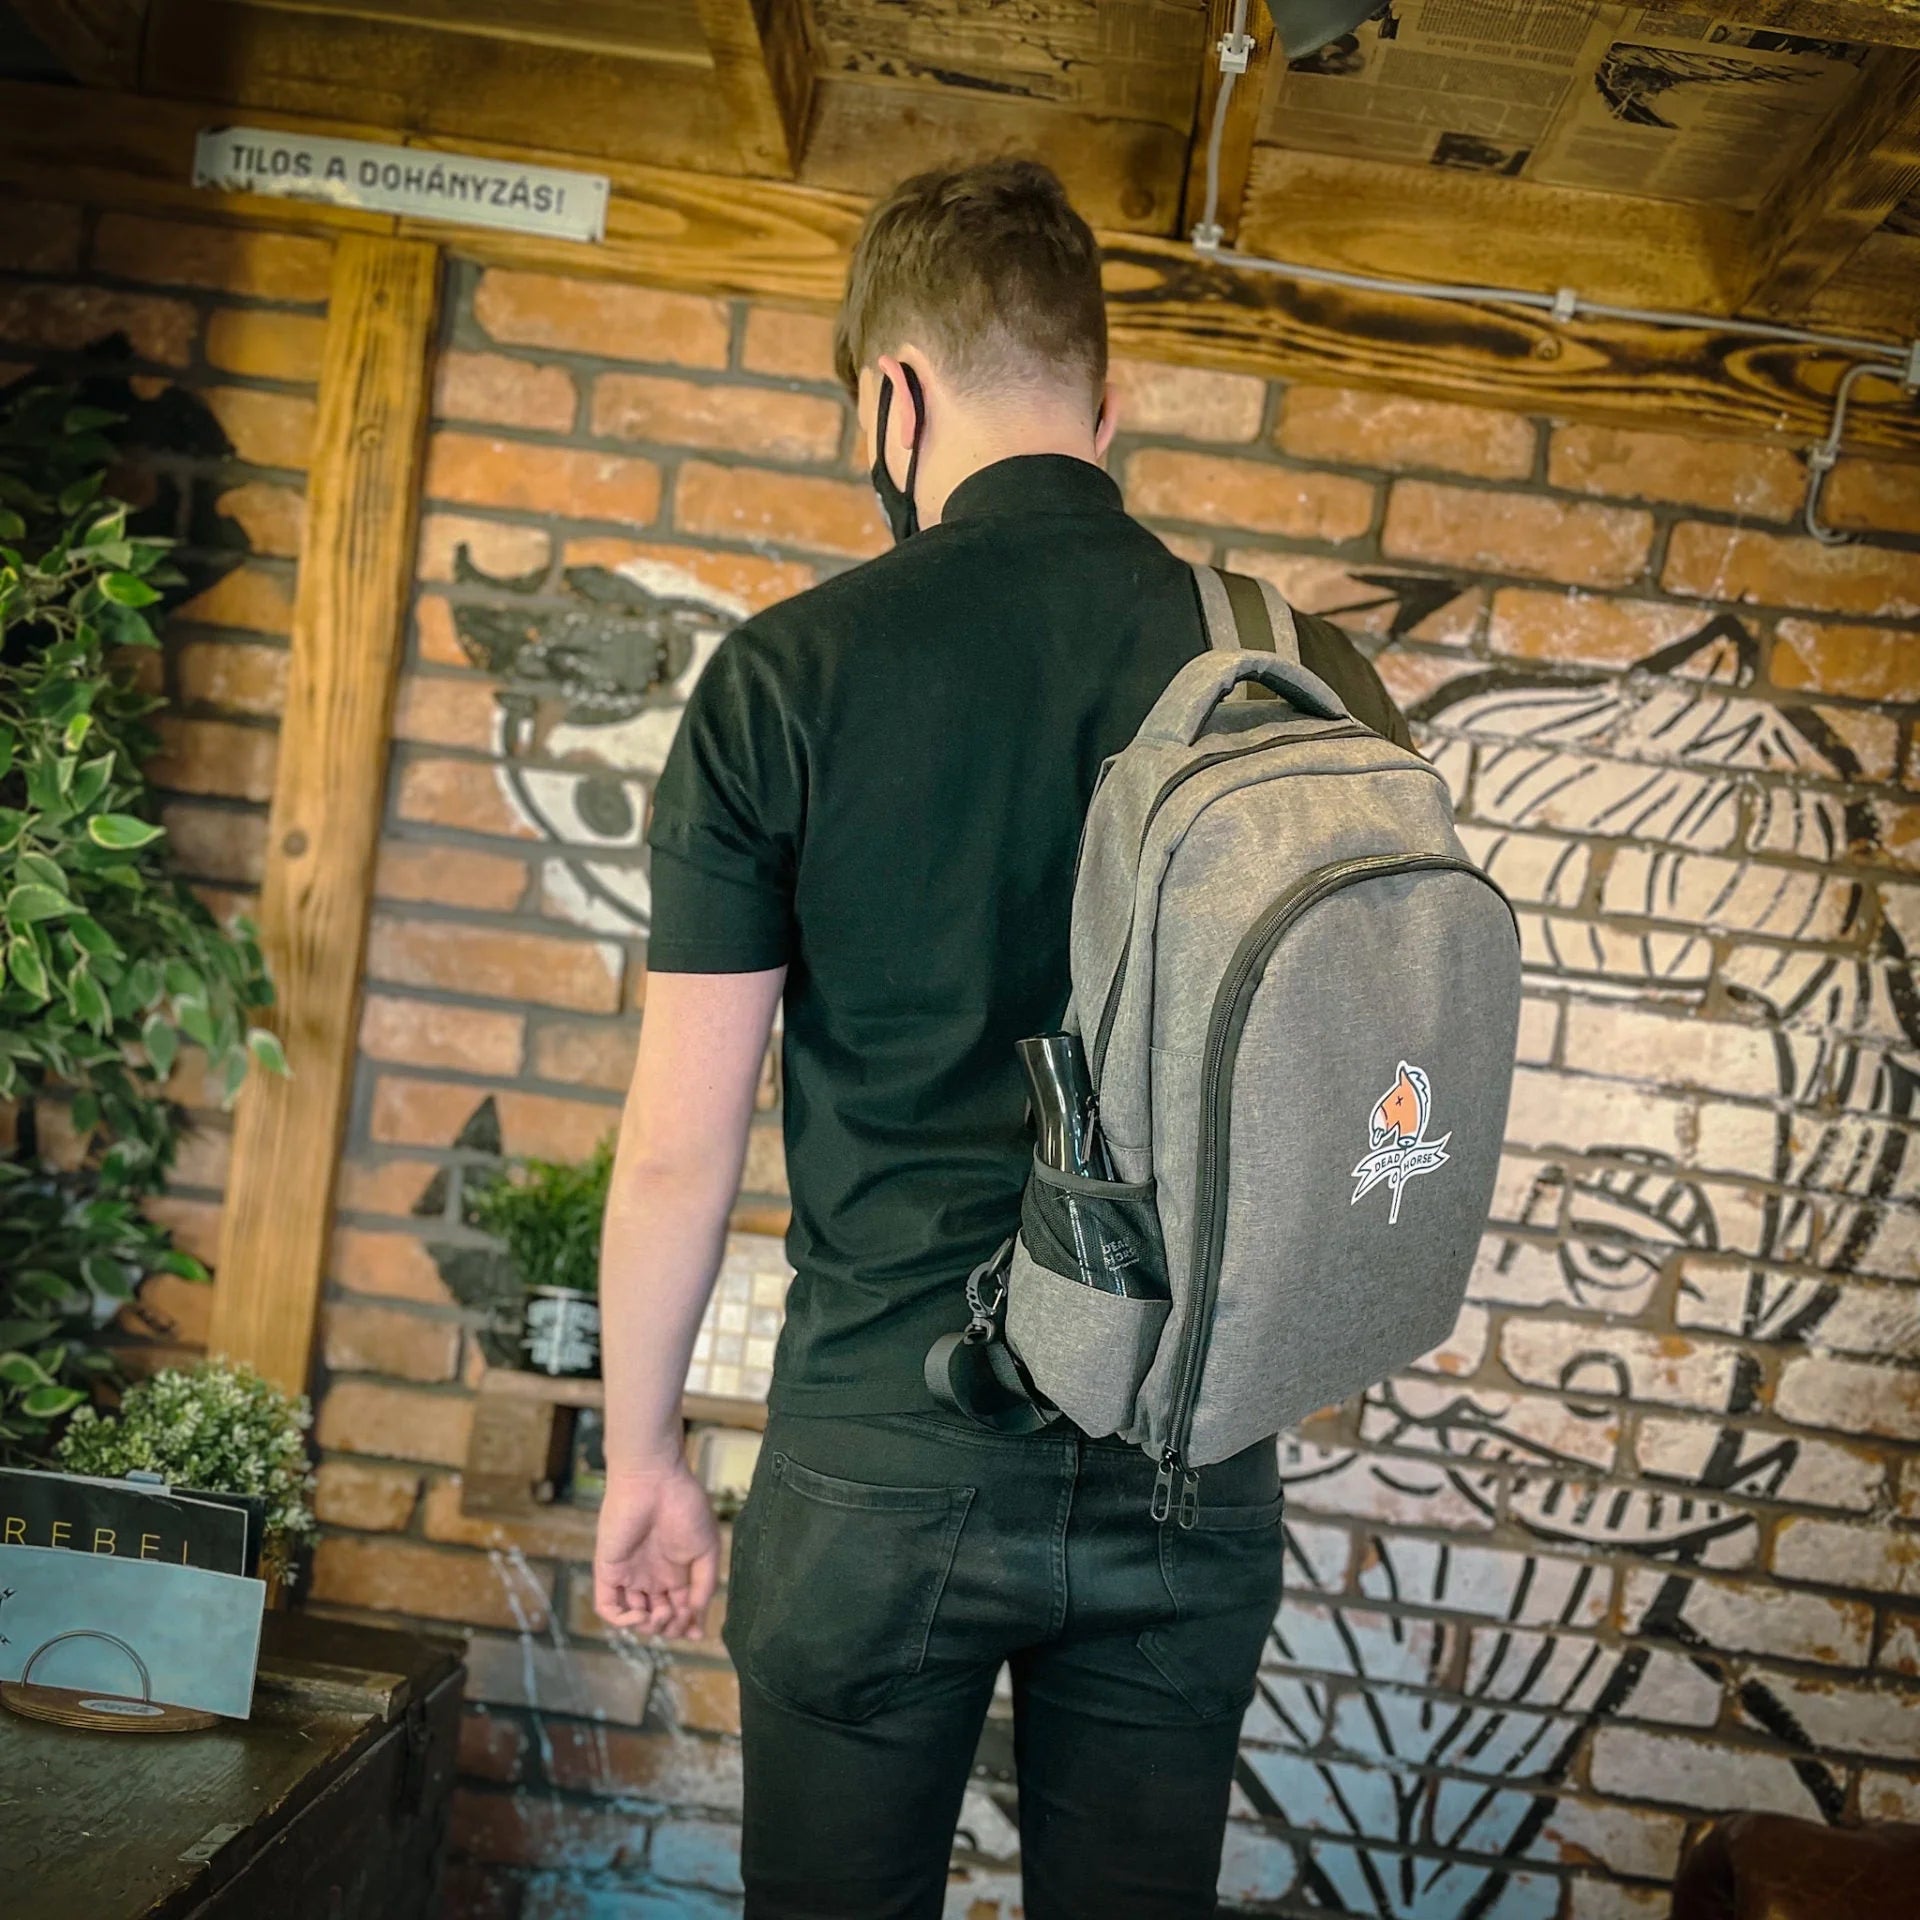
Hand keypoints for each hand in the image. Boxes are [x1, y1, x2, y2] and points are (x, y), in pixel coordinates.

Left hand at [594, 1462, 720, 1638]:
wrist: (654, 1481)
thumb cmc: (685, 1509)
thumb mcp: (707, 1549)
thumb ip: (704, 1584)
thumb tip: (697, 1616)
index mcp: (674, 1570)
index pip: (678, 1608)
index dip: (686, 1625)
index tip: (697, 1634)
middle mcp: (650, 1576)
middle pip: (656, 1616)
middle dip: (670, 1627)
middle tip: (680, 1618)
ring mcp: (628, 1575)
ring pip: (633, 1617)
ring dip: (650, 1626)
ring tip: (664, 1612)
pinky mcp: (608, 1571)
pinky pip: (608, 1606)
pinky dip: (622, 1621)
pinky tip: (640, 1614)